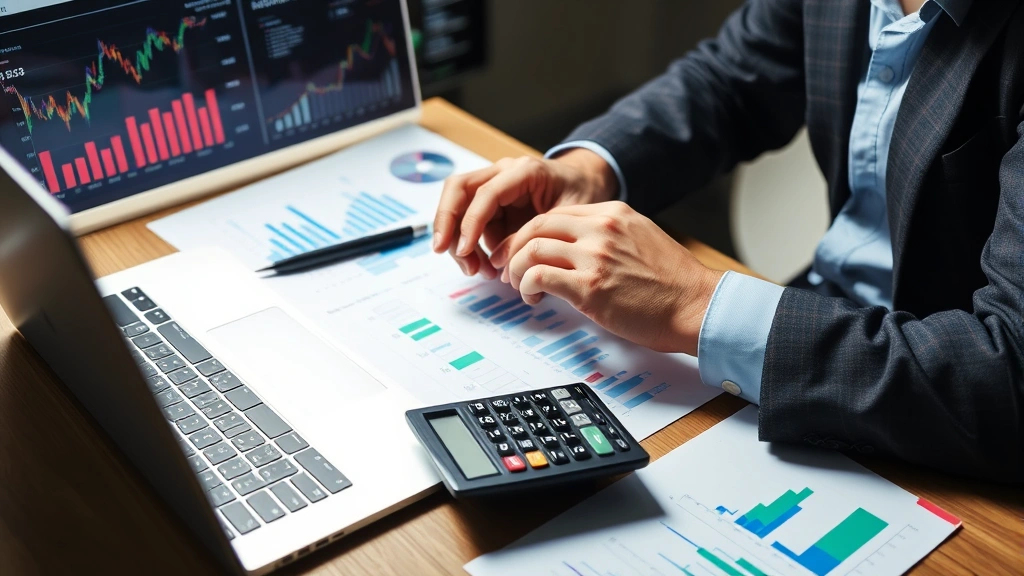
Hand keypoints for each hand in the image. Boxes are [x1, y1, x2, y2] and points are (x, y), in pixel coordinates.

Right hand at [432, 149, 618, 277]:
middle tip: (444, 252)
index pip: (485, 193)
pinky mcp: (491, 205)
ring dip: (457, 239)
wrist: (587, 184)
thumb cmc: (582, 195)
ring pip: (457, 206)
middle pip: (457, 189)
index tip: (465, 251)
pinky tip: (482, 268)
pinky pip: (469, 223)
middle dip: (446, 222)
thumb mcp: (568, 217)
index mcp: (524, 171)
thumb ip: (536, 237)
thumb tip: (503, 265)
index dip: (471, 222)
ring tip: (474, 270)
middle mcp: (502, 173)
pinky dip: (469, 246)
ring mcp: (494, 187)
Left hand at [491, 201, 723, 354]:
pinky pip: (539, 276)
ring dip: (517, 270)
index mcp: (613, 214)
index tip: (522, 250)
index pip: (555, 214)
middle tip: (508, 267)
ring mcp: (595, 256)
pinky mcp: (590, 287)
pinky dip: (527, 286)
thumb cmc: (673, 284)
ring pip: (532, 249)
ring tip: (521, 286)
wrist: (697, 306)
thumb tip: (576, 247)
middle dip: (514, 247)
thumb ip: (609, 236)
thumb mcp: (641, 239)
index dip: (530, 233)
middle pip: (537, 226)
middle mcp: (602, 229)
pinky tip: (534, 297)